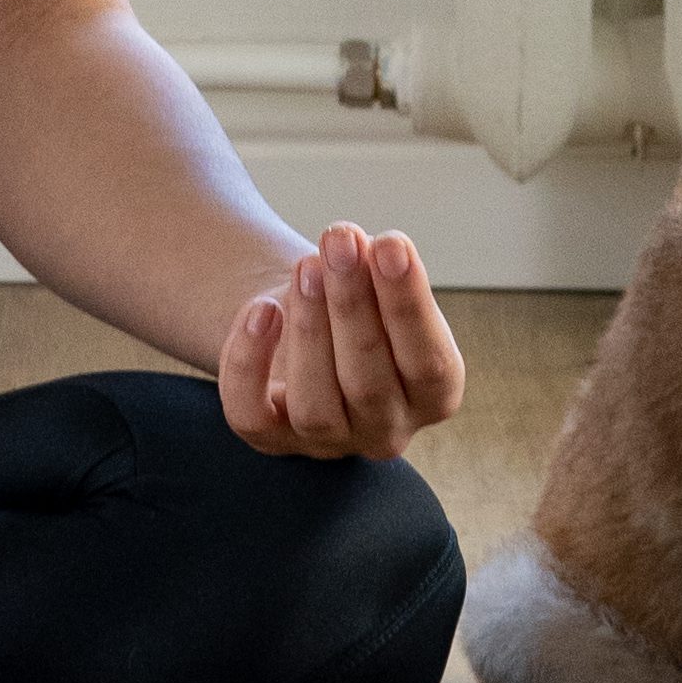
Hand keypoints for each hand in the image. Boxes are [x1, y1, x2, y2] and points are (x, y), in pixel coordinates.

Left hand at [220, 221, 463, 459]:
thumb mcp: (379, 286)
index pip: (431, 364)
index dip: (409, 304)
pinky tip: (260, 309)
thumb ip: (378, 271)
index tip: (389, 243)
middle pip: (369, 384)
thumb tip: (360, 246)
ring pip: (314, 407)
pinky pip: (251, 416)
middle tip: (338, 241)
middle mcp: (385, 430)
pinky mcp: (271, 439)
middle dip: (352, 305)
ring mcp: (327, 441)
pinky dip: (248, 363)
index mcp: (433, 395)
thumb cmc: (360, 303)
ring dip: (309, 331)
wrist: (307, 322)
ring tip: (306, 267)